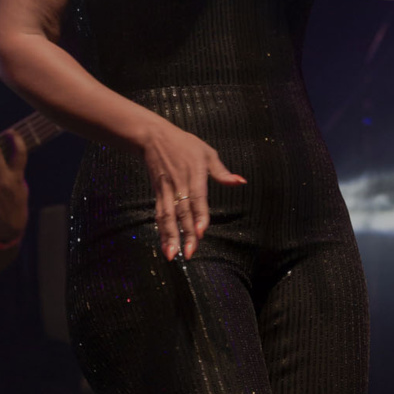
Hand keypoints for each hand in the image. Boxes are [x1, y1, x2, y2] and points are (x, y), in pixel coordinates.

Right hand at [142, 118, 244, 260]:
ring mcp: (167, 190)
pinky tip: (165, 245)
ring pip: (168, 217)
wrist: (153, 137)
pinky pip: (160, 214)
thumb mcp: (207, 153)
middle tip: (190, 253)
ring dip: (170, 237)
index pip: (197, 198)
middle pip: (182, 212)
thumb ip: (222, 172)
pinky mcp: (158, 193)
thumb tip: (241, 182)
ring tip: (172, 255)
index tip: (200, 232)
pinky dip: (162, 231)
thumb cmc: (184, 144)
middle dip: (185, 233)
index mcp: (194, 175)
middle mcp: (179, 185)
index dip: (199, 215)